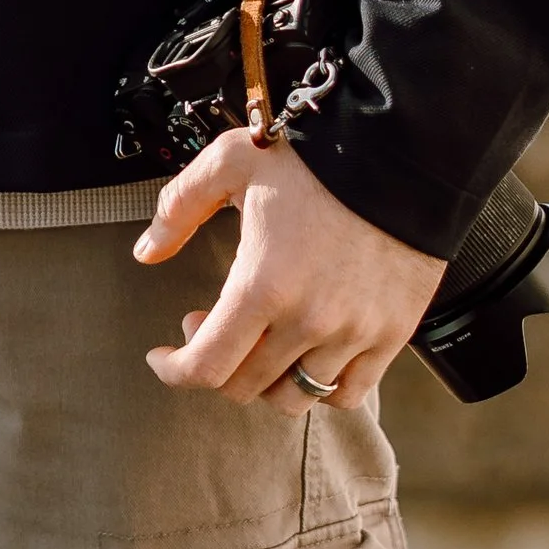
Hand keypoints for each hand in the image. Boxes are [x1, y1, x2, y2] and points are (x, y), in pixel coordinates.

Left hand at [135, 130, 445, 410]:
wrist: (402, 150)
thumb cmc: (316, 155)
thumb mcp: (232, 162)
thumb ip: (180, 206)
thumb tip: (147, 252)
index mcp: (264, 284)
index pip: (207, 367)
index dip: (174, 371)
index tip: (164, 357)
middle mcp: (309, 322)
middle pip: (245, 386)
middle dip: (215, 362)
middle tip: (211, 324)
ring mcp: (353, 334)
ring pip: (294, 398)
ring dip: (264, 378)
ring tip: (260, 340)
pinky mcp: (391, 336)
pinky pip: (347, 394)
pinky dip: (320, 388)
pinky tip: (308, 355)